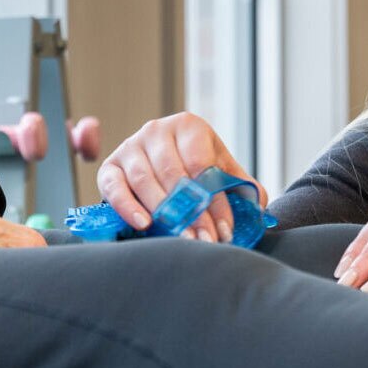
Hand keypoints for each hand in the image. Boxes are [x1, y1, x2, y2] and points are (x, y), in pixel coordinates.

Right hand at [97, 112, 264, 243]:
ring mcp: (130, 147)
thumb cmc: (197, 170)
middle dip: (192, 212)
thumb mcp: (222, 171)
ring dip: (165, 214)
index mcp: (188, 126)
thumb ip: (244, 188)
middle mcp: (156, 130)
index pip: (201, 163)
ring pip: (145, 181)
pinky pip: (115, 187)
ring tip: (183, 240)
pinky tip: (145, 225)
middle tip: (205, 241)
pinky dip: (128, 207)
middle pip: (174, 173)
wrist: (164, 167)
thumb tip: (257, 210)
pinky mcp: (110, 167)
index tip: (225, 230)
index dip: (214, 199)